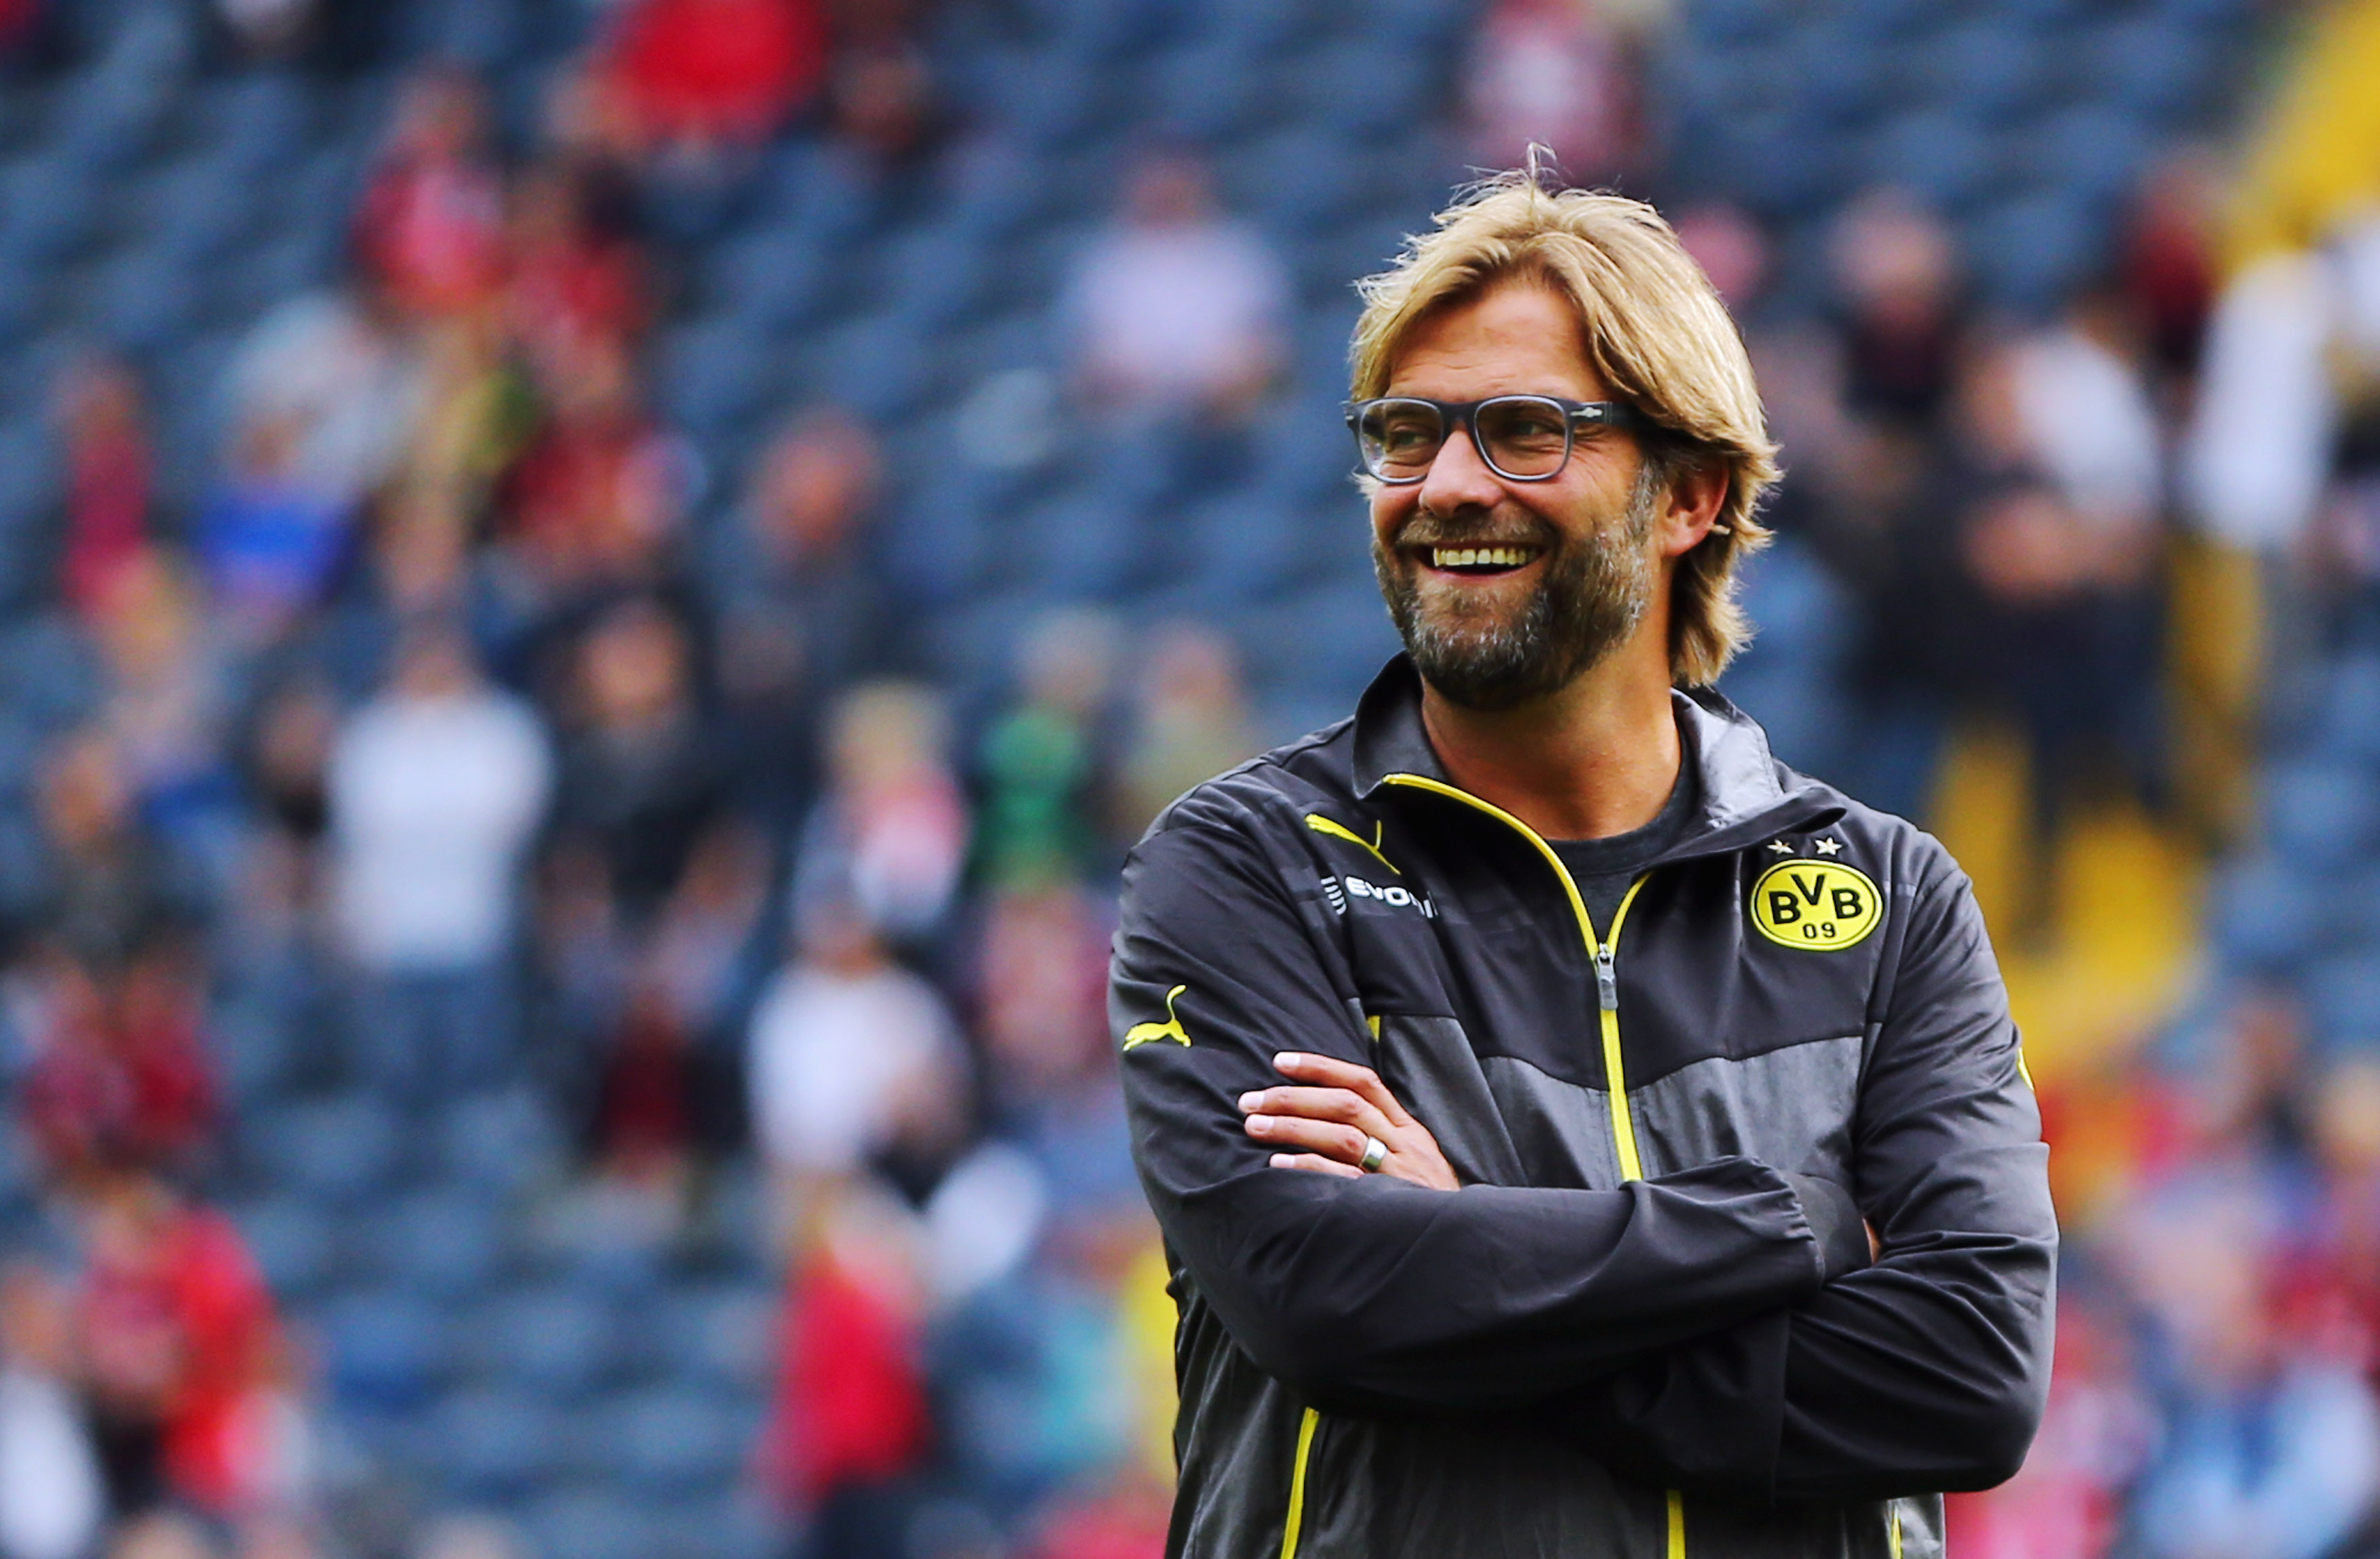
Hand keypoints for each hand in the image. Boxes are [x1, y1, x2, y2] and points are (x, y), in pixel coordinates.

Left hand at [1238, 1052, 1460, 1190]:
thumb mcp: (1413, 1163)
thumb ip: (1378, 1138)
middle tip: (1249, 1102)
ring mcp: (1399, 1174)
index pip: (1363, 1082)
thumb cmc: (1427, 1204)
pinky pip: (1345, 1180)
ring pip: (1342, 1136)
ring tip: (1254, 1127)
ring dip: (1293, 1127)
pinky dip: (1309, 1168)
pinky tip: (1277, 1165)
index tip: (1279, 1061)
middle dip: (1293, 1098)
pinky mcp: (1390, 1204)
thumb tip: (1319, 1116)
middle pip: (1346, 1105)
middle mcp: (1405, 1145)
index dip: (1320, 1067)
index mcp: (1409, 1129)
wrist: (1466, 1246)